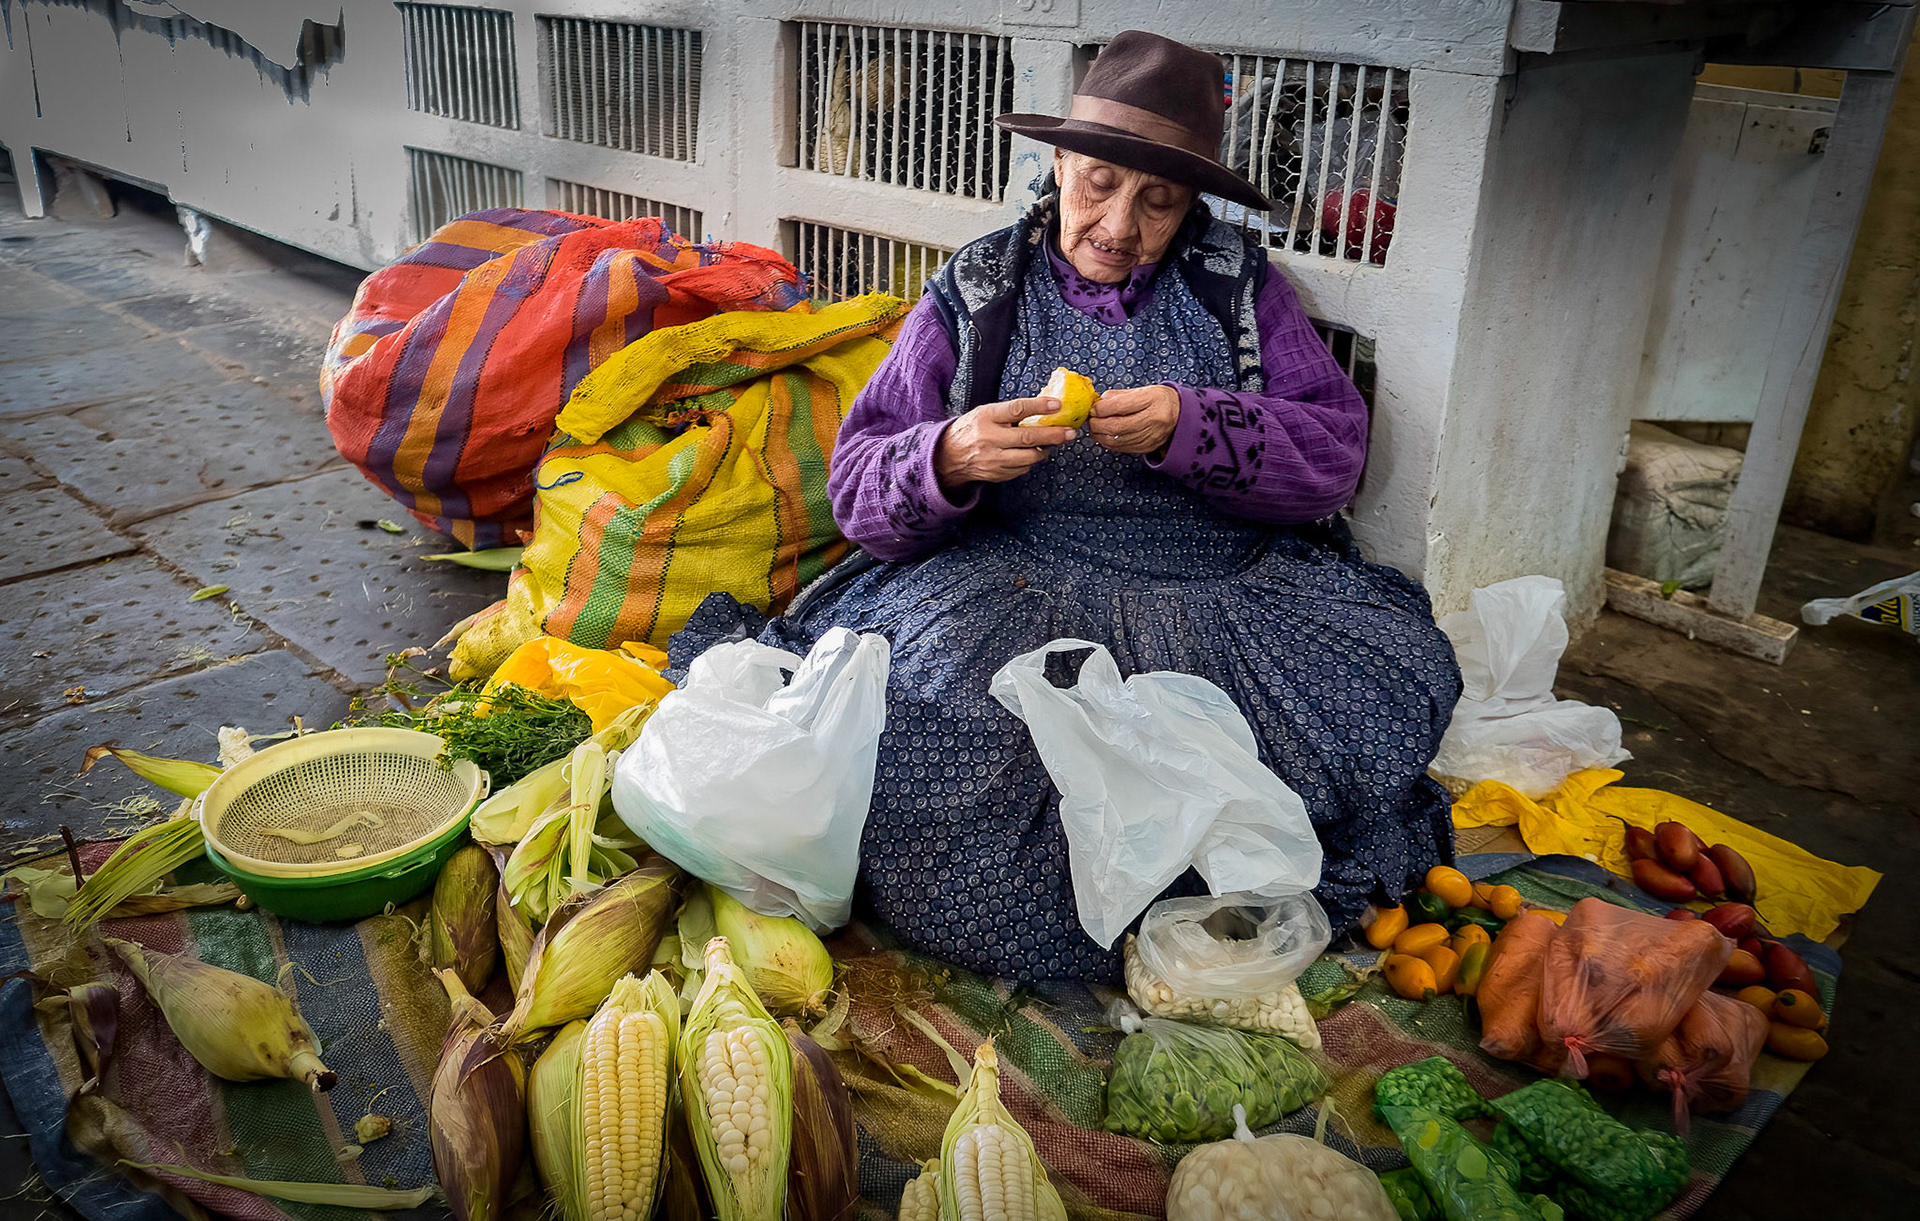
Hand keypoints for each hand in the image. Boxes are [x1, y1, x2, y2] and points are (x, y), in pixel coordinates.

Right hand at [934, 397, 1077, 490]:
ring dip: (1045, 450)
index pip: (1016, 410)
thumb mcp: (986, 413)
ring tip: (1052, 443)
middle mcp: (989, 439)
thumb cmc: (972, 429)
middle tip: (1070, 432)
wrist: (949, 456)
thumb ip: (1010, 412)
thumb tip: (1044, 408)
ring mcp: (993, 459)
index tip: (1057, 405)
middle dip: (1053, 435)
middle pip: (1027, 437)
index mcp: (986, 417)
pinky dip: (1031, 460)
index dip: (1038, 406)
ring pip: (1029, 457)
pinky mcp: (997, 474)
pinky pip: (1023, 468)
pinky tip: (1032, 453)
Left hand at [1089, 384, 1179, 454]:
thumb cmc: (1158, 400)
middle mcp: (1154, 419)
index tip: (1093, 408)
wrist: (1180, 415)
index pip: (1120, 406)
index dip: (1101, 409)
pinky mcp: (1148, 447)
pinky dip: (1109, 443)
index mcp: (1152, 400)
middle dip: (1097, 424)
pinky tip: (1104, 436)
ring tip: (1095, 428)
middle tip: (1091, 420)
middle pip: (1117, 426)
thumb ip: (1118, 396)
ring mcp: (1151, 436)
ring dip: (1100, 435)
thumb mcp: (1141, 390)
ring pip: (1117, 440)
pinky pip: (1122, 448)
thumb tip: (1098, 403)